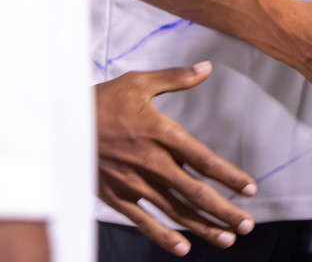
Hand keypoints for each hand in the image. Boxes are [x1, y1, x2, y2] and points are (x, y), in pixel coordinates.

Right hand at [96, 63, 257, 256]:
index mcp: (162, 134)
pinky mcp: (116, 196)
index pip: (204, 160)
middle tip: (248, 226)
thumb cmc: (104, 100)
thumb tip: (206, 68)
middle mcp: (152, 163)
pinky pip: (144, 221)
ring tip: (227, 239)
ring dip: (202, 227)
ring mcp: (134, 183)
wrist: (60, 124)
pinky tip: (184, 248)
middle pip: (195, 192)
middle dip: (225, 210)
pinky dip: (164, 236)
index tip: (251, 189)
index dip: (230, 176)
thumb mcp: (140, 83)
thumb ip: (177, 78)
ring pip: (175, 211)